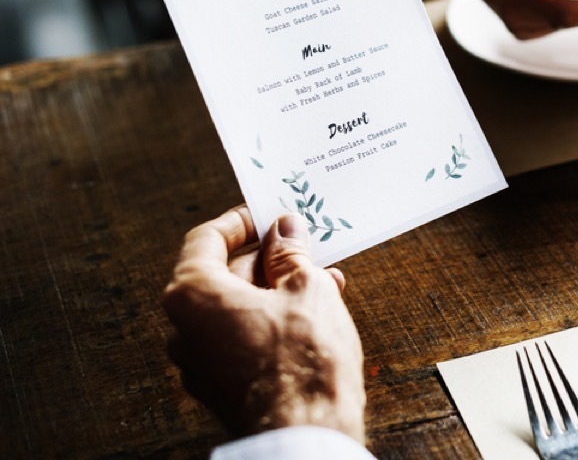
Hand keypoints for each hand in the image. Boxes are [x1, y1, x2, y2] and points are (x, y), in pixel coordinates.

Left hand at [162, 207, 365, 440]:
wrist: (305, 433)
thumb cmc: (303, 359)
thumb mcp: (307, 287)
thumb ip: (290, 253)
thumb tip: (285, 229)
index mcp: (193, 295)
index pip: (206, 239)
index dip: (241, 221)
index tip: (269, 214)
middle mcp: (184, 329)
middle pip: (222, 274)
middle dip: (268, 258)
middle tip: (305, 246)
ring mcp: (198, 362)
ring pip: (236, 308)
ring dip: (276, 289)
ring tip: (324, 280)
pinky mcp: (219, 387)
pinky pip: (240, 337)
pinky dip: (271, 320)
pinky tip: (313, 315)